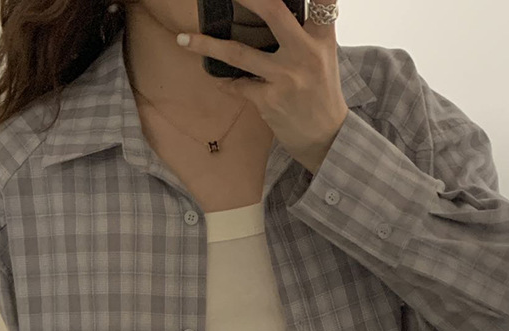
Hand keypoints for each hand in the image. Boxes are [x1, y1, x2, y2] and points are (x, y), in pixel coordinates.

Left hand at [177, 0, 348, 173]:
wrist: (325, 138)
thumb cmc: (320, 92)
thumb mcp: (323, 56)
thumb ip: (305, 30)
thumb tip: (270, 9)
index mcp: (321, 38)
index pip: (322, 1)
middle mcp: (305, 54)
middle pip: (273, 11)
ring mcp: (285, 78)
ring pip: (238, 54)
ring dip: (206, 46)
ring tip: (183, 40)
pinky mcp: (270, 101)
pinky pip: (238, 86)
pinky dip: (226, 83)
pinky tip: (219, 81)